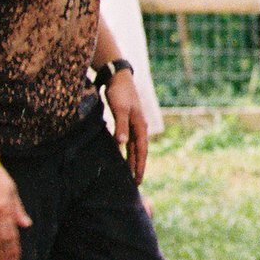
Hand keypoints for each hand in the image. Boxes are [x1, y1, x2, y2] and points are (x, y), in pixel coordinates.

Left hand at [103, 67, 148, 184]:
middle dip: (137, 167)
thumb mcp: (120, 109)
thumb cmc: (120, 92)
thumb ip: (121, 126)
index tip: (137, 180)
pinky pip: (128, 140)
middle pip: (139, 151)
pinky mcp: (126, 121)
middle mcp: (139, 127)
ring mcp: (133, 124)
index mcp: (140, 125)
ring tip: (129, 173)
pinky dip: (126, 150)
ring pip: (134, 147)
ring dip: (132, 160)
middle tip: (136, 183)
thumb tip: (122, 144)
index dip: (139, 165)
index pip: (141, 150)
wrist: (118, 77)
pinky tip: (122, 155)